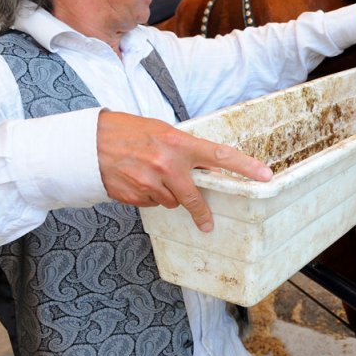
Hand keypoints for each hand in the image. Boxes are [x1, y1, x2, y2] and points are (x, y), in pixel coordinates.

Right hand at [96, 110, 272, 231]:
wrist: (89, 143)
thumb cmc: (130, 132)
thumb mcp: (163, 132)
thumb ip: (187, 150)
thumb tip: (209, 170)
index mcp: (178, 143)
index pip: (220, 155)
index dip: (245, 167)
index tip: (265, 176)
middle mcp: (167, 164)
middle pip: (194, 197)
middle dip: (202, 211)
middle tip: (208, 222)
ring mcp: (150, 182)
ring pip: (173, 202)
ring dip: (169, 195)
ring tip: (152, 177)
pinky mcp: (135, 196)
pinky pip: (153, 204)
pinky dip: (151, 197)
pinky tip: (138, 181)